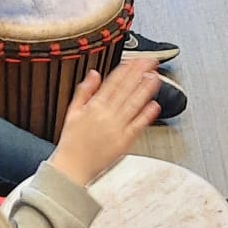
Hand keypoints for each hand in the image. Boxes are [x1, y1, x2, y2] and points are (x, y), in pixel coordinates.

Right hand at [50, 61, 161, 186]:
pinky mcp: (124, 141)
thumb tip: (94, 74)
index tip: (136, 59)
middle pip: (126, 89)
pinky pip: (137, 125)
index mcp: (93, 106)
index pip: (113, 82)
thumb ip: (85, 91)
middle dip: (139, 74)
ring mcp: (116, 128)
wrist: (72, 168)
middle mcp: (106, 115)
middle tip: (151, 62)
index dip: (126, 69)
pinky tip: (154, 105)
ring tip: (156, 77)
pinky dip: (146, 115)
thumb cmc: (71, 143)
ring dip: (146, 89)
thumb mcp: (72, 112)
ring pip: (134, 104)